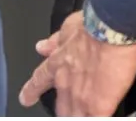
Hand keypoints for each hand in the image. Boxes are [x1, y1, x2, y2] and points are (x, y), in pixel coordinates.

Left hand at [18, 11, 135, 115]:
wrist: (110, 28)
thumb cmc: (91, 24)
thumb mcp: (67, 28)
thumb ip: (55, 41)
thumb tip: (43, 46)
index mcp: (56, 64)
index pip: (38, 81)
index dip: (31, 91)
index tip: (26, 98)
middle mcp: (65, 83)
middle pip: (59, 106)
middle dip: (62, 109)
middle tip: (66, 111)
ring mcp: (81, 97)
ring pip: (74, 116)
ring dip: (78, 115)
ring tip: (83, 114)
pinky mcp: (99, 105)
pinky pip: (95, 118)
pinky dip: (97, 117)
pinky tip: (101, 116)